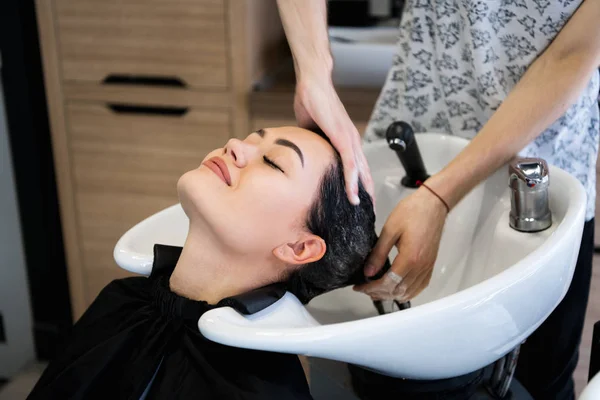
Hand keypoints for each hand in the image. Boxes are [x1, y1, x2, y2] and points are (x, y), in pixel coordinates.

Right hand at [294, 76, 374, 204]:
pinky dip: (352, 181)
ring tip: (363, 209)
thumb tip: (307, 154)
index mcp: (345, 140)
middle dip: (367, 193)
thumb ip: (313, 143)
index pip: (356, 167)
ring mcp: (349, 139)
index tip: (359, 201)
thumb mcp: (311, 130)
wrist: (312, 82)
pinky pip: (350, 164)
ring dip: (362, 192)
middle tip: (369, 212)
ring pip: (360, 172)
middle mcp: (352, 141)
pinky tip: (353, 195)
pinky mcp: (342, 137)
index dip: (359, 184)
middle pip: (364, 172)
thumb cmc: (312, 101)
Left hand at [354, 186, 448, 300]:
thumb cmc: (413, 212)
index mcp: (410, 258)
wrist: (433, 204)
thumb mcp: (390, 230)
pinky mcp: (430, 265)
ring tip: (377, 289)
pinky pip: (420, 286)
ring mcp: (427, 267)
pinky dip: (406, 292)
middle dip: (379, 293)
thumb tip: (368, 272)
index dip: (371, 288)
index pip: (388, 283)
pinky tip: (396, 288)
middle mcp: (421, 266)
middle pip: (398, 291)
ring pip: (409, 292)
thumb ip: (378, 253)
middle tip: (364, 289)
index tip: (360, 287)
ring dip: (392, 294)